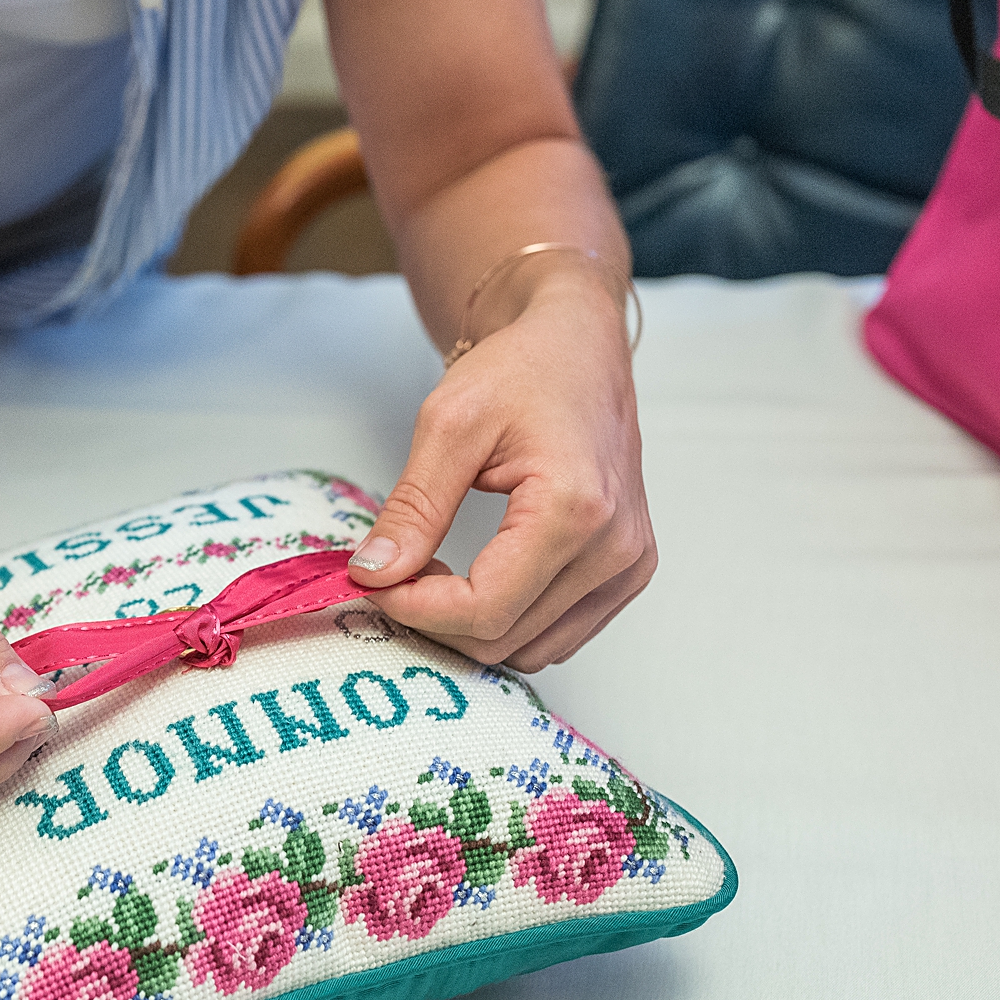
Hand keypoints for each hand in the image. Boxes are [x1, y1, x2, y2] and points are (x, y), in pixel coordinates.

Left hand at [346, 267, 655, 670]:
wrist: (578, 348)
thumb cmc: (521, 369)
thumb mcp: (448, 425)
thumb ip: (412, 509)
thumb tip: (372, 575)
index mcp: (575, 509)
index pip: (485, 609)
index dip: (416, 609)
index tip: (371, 582)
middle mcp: (615, 548)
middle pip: (504, 639)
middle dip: (436, 619)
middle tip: (393, 574)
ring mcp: (628, 566)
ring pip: (530, 651)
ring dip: (470, 628)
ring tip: (435, 573)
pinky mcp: (628, 574)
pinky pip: (557, 636)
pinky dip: (508, 623)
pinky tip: (478, 579)